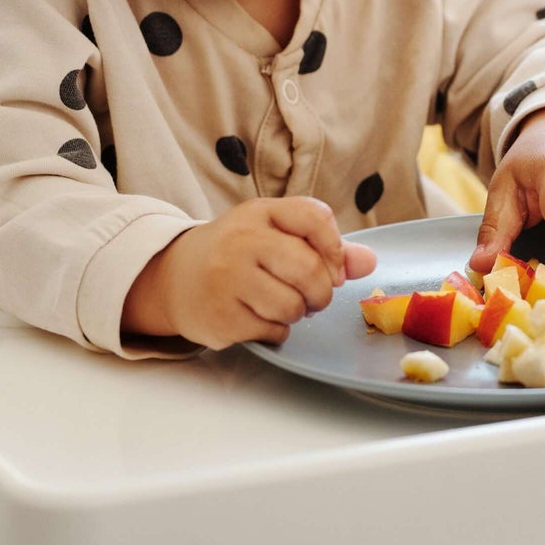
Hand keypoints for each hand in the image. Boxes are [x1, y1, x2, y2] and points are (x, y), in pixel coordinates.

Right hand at [122, 197, 375, 350]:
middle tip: (314, 298)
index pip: (315, 217)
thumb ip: (324, 246)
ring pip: (292, 305)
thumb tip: (369, 262)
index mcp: (260, 212)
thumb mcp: (275, 236)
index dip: (335, 248)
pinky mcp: (220, 315)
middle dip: (322, 292)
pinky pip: (272, 331)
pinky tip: (259, 319)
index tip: (334, 267)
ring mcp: (226, 278)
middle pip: (309, 269)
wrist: (175, 277)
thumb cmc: (238, 254)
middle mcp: (241, 240)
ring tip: (282, 306)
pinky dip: (276, 331)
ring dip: (298, 313)